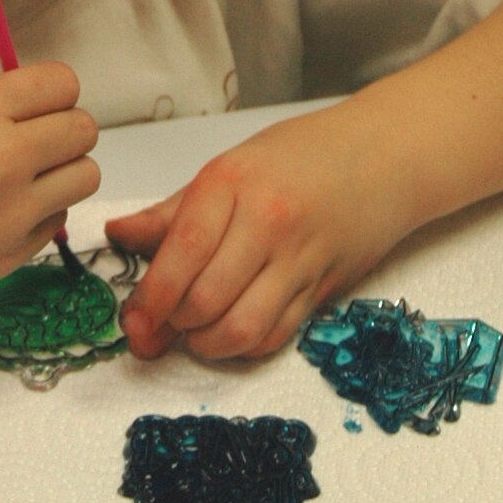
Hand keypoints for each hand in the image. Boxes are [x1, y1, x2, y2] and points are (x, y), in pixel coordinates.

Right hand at [0, 63, 99, 317]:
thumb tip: (44, 115)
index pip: (62, 83)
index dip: (52, 93)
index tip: (35, 105)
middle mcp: (1, 163)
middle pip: (83, 131)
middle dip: (63, 133)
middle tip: (32, 144)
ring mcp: (8, 218)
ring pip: (83, 179)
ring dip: (60, 176)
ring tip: (21, 181)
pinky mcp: (5, 260)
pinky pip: (53, 224)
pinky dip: (36, 217)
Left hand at [106, 103, 416, 362]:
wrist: (384, 158)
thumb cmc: (301, 157)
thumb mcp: (228, 167)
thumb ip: (171, 212)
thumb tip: (117, 234)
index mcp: (233, 184)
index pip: (183, 253)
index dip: (152, 297)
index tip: (135, 318)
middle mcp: (269, 223)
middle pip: (206, 299)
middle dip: (173, 325)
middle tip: (158, 326)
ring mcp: (300, 260)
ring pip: (241, 328)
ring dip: (206, 343)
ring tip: (193, 331)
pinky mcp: (323, 290)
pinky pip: (275, 335)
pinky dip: (243, 346)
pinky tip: (230, 331)